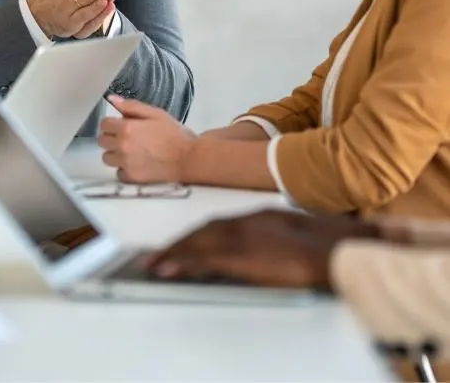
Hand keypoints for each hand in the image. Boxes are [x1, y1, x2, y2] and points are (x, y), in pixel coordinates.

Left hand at [99, 97, 195, 182]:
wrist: (188, 158)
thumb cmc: (173, 134)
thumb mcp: (155, 114)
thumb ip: (131, 107)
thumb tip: (111, 99)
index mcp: (127, 128)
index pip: (104, 124)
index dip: (112, 123)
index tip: (120, 125)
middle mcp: (122, 146)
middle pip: (102, 141)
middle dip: (111, 138)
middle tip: (126, 138)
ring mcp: (126, 163)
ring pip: (107, 158)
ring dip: (115, 154)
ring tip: (130, 152)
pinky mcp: (132, 178)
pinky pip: (118, 173)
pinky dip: (124, 169)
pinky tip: (136, 164)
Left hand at [143, 209, 381, 289]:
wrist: (333, 248)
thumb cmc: (324, 242)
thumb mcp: (296, 231)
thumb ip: (276, 235)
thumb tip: (268, 245)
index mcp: (256, 217)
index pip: (217, 225)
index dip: (196, 235)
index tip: (181, 242)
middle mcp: (243, 224)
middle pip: (202, 232)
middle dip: (179, 243)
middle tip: (157, 254)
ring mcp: (240, 239)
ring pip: (197, 245)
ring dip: (174, 253)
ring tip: (154, 263)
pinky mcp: (240, 258)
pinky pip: (203, 261)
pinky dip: (182, 264)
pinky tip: (168, 270)